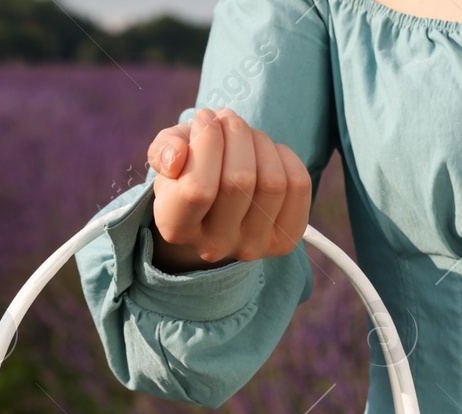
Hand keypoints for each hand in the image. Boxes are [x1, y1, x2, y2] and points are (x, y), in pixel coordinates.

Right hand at [143, 107, 313, 273]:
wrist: (216, 204)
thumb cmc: (188, 171)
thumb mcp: (168, 157)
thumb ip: (163, 151)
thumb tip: (177, 155)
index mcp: (176, 228)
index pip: (197, 190)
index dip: (206, 142)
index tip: (205, 119)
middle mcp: (214, 246)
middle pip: (239, 182)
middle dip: (236, 133)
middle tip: (228, 120)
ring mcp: (251, 246)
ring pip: (272, 182)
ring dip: (261, 142)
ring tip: (247, 136)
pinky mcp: (284, 240)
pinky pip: (298, 187)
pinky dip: (286, 156)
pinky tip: (269, 154)